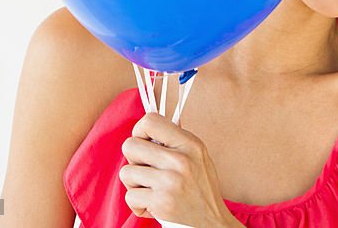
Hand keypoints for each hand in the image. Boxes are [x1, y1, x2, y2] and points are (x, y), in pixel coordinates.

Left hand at [120, 112, 238, 226]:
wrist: (211, 222)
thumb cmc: (201, 187)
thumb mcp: (197, 154)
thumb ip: (175, 138)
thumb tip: (148, 125)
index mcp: (189, 143)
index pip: (150, 121)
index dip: (139, 130)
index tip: (144, 142)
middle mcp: (179, 160)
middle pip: (130, 146)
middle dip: (133, 159)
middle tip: (145, 169)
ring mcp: (169, 182)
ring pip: (126, 172)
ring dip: (134, 183)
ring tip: (150, 188)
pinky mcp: (161, 203)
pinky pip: (130, 197)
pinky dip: (138, 204)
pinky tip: (152, 204)